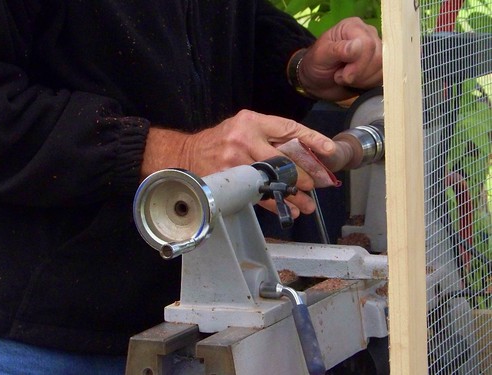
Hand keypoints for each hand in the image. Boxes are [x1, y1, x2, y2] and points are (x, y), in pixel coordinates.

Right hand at [141, 110, 335, 217]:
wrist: (185, 154)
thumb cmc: (219, 141)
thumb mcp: (243, 127)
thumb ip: (269, 135)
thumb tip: (302, 153)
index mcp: (252, 121)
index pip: (289, 128)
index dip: (312, 139)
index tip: (330, 150)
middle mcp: (244, 139)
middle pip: (284, 158)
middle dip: (306, 174)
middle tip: (321, 183)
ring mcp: (236, 161)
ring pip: (274, 179)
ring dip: (294, 194)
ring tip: (308, 204)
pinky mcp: (230, 181)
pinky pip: (259, 194)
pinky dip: (275, 203)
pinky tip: (289, 210)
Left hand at [298, 17, 381, 100]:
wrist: (316, 82)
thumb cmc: (316, 65)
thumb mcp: (321, 56)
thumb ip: (338, 50)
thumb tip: (358, 45)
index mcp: (353, 27)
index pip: (368, 44)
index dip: (358, 64)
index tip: (341, 73)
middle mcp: (369, 35)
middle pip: (378, 58)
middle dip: (358, 74)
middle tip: (340, 76)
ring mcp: (376, 50)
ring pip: (382, 69)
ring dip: (362, 81)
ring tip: (346, 78)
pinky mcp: (378, 66)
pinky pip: (382, 78)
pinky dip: (367, 85)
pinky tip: (355, 83)